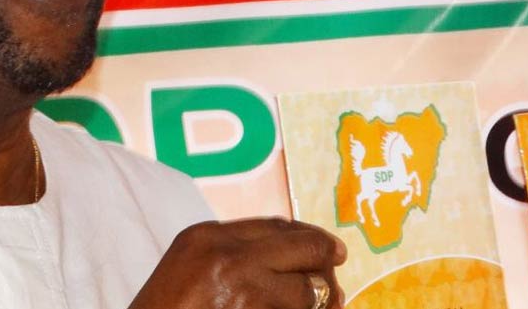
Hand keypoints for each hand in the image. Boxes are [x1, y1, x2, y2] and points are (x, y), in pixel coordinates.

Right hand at [129, 218, 346, 308]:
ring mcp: (244, 294)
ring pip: (311, 291)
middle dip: (326, 263)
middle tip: (337, 274)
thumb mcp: (189, 263)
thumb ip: (230, 249)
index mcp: (208, 236)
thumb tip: (292, 246)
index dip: (310, 236)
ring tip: (329, 305)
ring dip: (325, 301)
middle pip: (305, 249)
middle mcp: (229, 258)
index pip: (277, 226)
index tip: (330, 247)